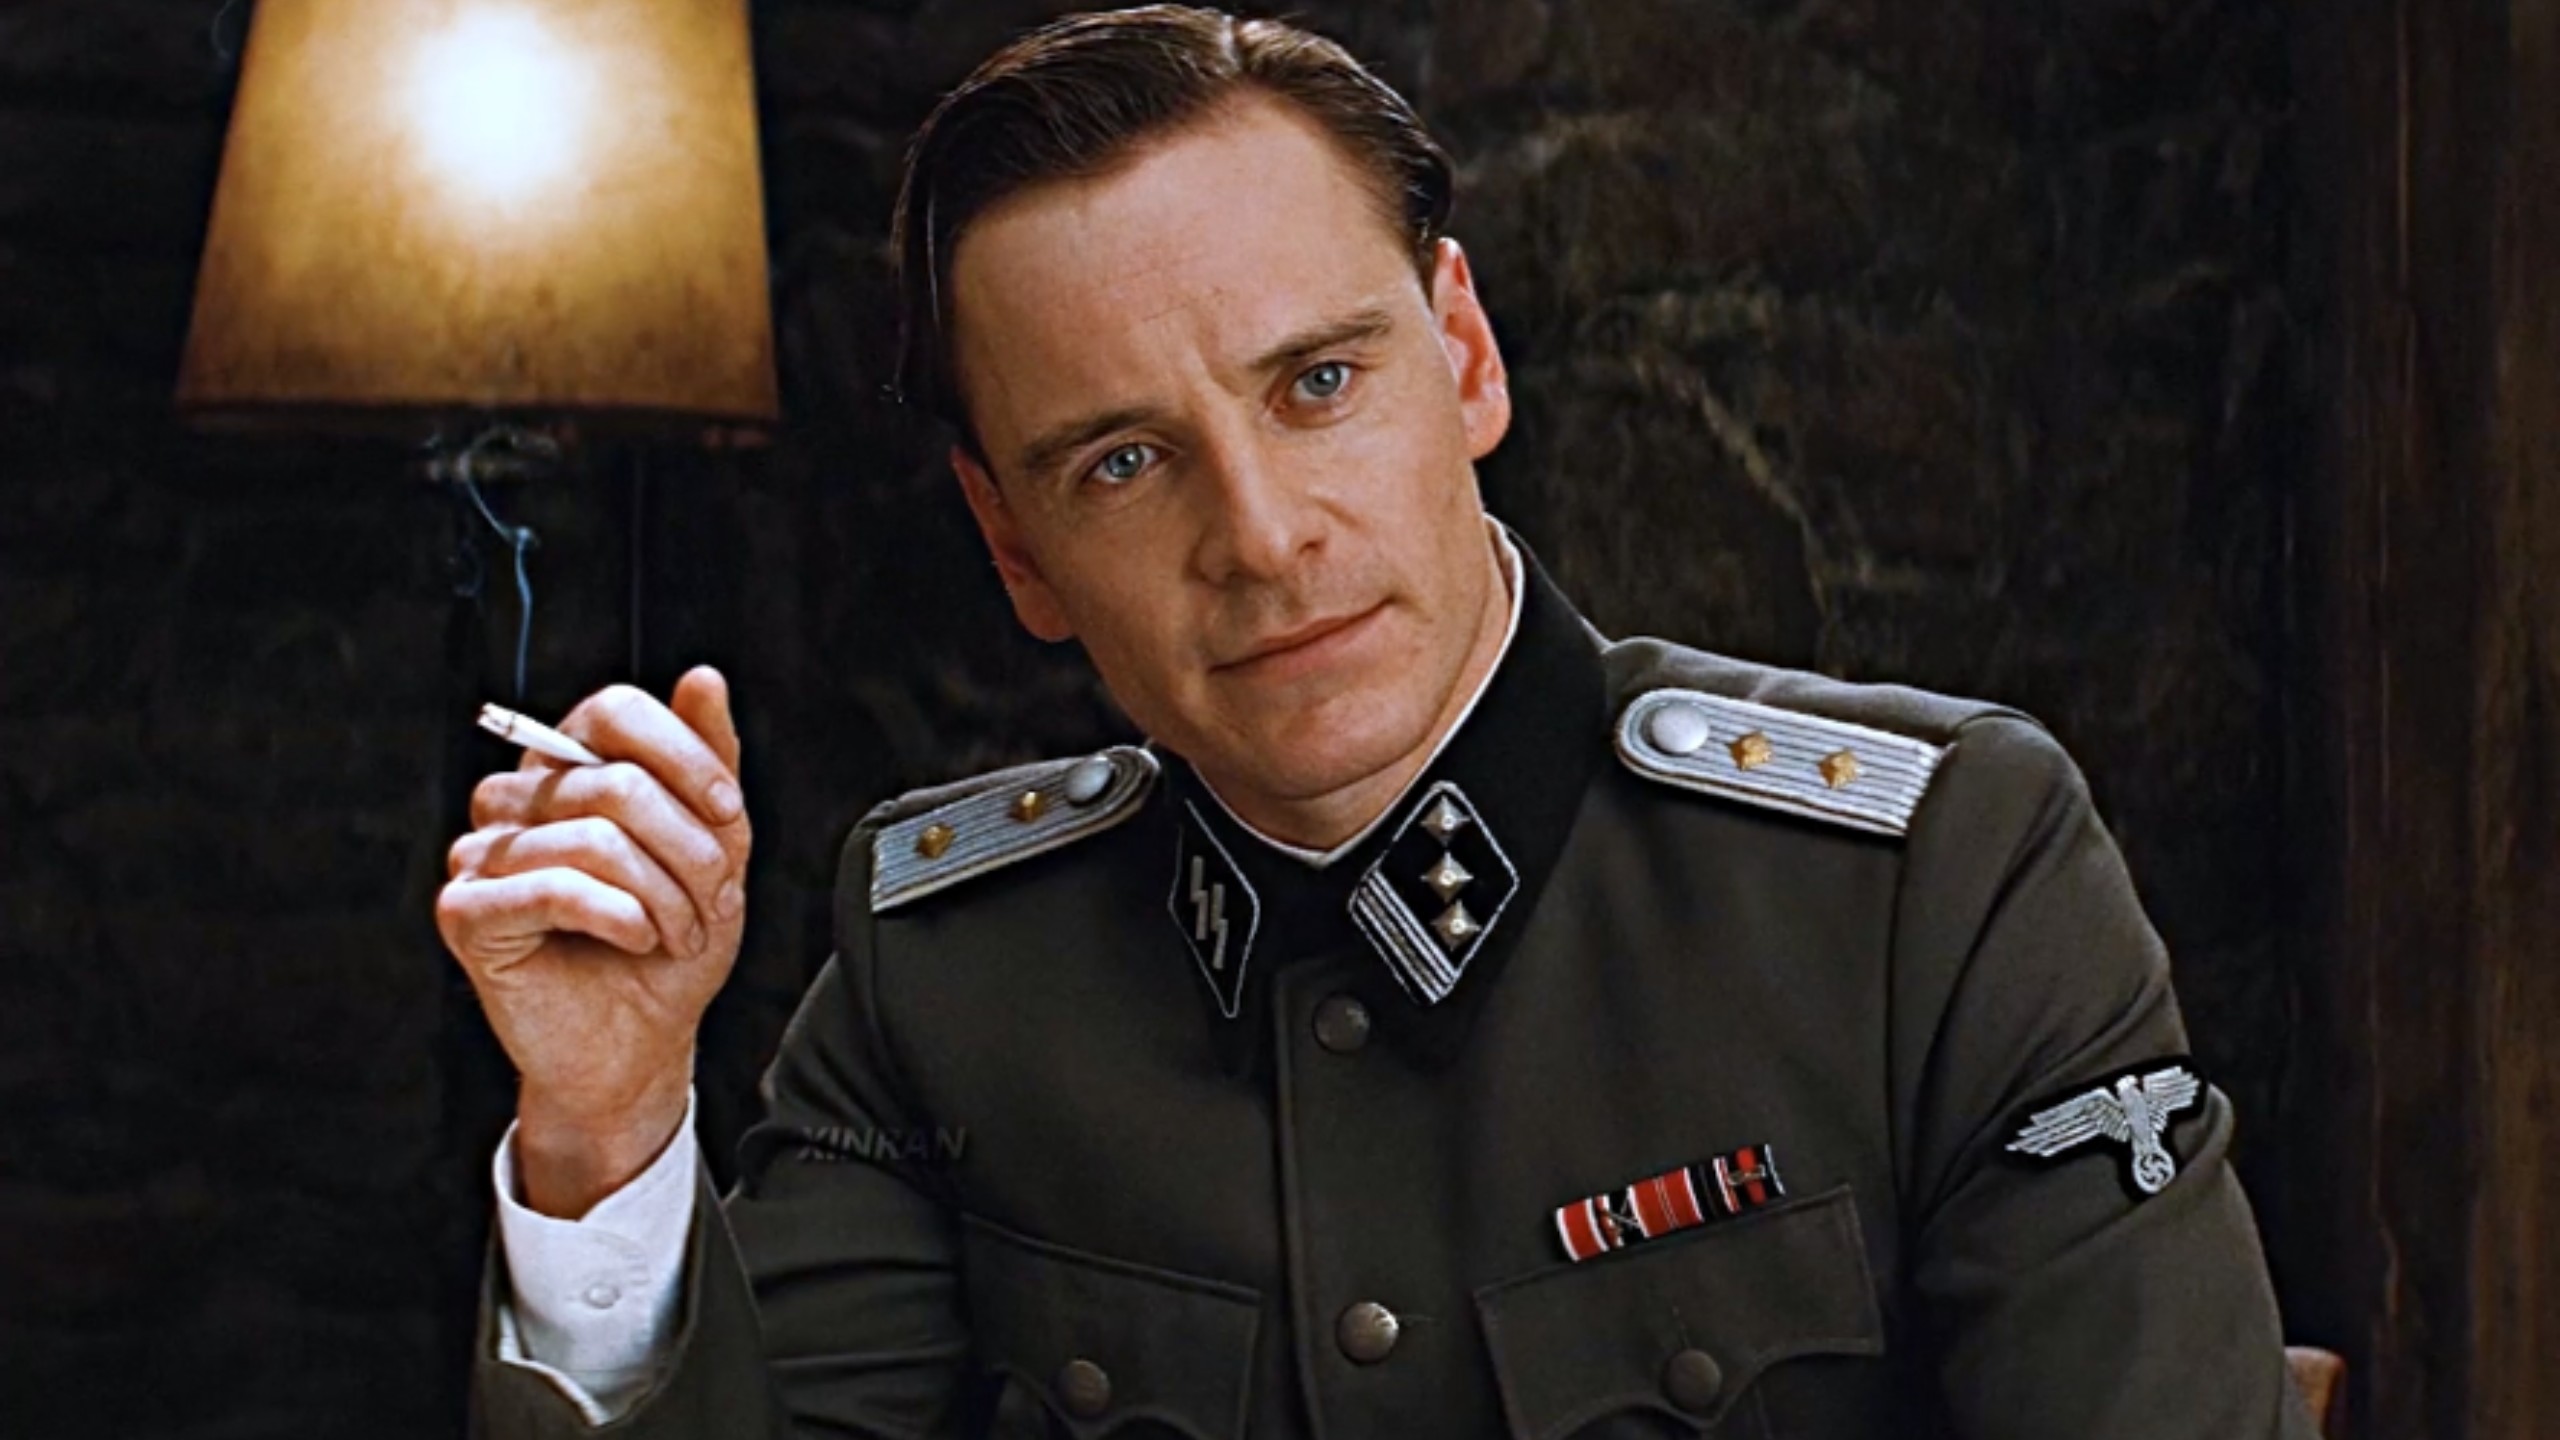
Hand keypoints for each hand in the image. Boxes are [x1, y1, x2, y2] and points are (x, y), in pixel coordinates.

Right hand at [436, 666, 751, 1215]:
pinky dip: (621, 919)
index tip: (729, 814)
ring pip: (596, 838)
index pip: (613, 710)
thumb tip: (703, 678)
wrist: (639, 1044)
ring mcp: (483, 853)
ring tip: (679, 934)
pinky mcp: (467, 911)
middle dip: (689, 849)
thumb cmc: (669, 945)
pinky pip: (557, 887)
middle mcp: (516, 799)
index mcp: (568, 767)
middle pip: (614, 781)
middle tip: (714, 901)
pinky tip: (637, 940)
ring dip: (665, 897)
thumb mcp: (713, 847)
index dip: (684, 757)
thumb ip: (709, 762)